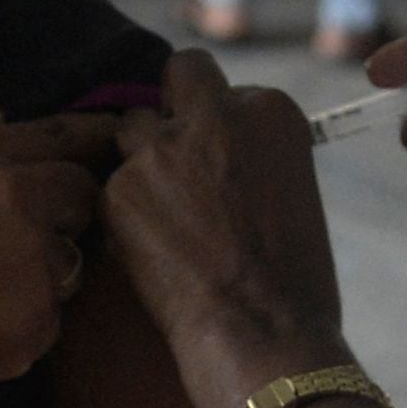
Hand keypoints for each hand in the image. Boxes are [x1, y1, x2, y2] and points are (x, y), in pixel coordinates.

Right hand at [0, 110, 117, 407]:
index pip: (63, 136)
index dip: (91, 140)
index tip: (113, 141)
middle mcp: (21, 199)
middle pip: (82, 195)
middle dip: (65, 211)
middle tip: (25, 236)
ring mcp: (37, 262)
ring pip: (68, 261)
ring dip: (40, 272)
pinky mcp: (41, 320)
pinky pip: (47, 317)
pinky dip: (21, 323)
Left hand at [105, 51, 346, 407]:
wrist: (263, 335)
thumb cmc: (295, 282)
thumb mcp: (292, 193)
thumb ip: (252, 157)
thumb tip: (217, 157)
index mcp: (269, 111)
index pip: (229, 90)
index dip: (219, 125)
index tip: (220, 161)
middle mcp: (215, 114)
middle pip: (180, 73)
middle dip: (174, 103)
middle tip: (175, 151)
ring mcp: (160, 149)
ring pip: (132, 130)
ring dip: (141, 160)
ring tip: (162, 215)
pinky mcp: (118, 190)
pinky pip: (111, 189)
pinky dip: (123, 215)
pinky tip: (148, 252)